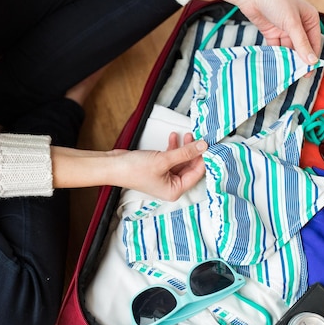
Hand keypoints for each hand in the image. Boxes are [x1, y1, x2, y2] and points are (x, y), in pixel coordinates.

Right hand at [51, 132, 206, 200]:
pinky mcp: (158, 168)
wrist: (113, 166)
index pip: (197, 173)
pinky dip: (174, 148)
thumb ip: (185, 152)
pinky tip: (174, 137)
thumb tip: (203, 146)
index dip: (204, 159)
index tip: (209, 144)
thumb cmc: (135, 169)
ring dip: (185, 147)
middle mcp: (172, 186)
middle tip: (199, 137)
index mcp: (175, 190)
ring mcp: (165, 177)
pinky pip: (172, 157)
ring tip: (188, 134)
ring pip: (181, 160)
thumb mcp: (164, 160)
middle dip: (194, 151)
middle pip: (191, 167)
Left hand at [202, 0, 320, 64]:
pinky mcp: (272, 32)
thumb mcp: (292, 23)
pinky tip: (275, 64)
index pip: (314, 42)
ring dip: (287, 59)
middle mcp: (299, 25)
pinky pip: (276, 47)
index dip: (312, 57)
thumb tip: (312, 61)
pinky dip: (276, 55)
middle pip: (301, 47)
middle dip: (299, 60)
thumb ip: (301, 43)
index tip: (308, 71)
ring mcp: (285, 29)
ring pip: (288, 49)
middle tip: (297, 76)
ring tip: (285, 72)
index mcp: (310, 19)